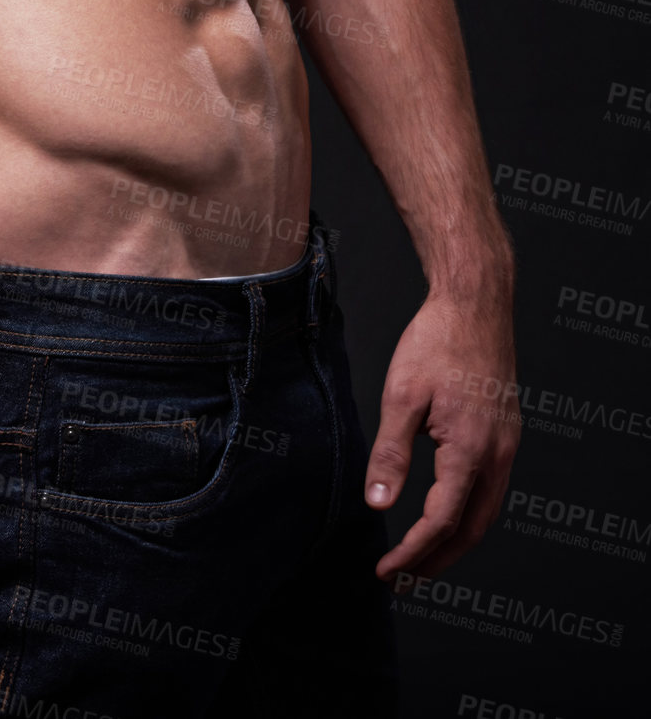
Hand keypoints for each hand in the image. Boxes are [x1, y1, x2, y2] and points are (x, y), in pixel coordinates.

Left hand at [364, 291, 519, 581]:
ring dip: (454, 542)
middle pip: (472, 530)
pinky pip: (491, 489)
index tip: (386, 571)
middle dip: (437, 562)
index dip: (413, 552)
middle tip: (402, 581)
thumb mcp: (401, 395)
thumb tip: (377, 503)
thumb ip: (390, 453)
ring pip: (486, 513)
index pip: (442, 520)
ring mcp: (507, 444)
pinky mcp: (506, 433)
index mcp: (471, 449)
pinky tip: (446, 514)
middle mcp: (498, 454)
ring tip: (420, 559)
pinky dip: (468, 514)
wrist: (475, 303)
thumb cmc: (436, 341)